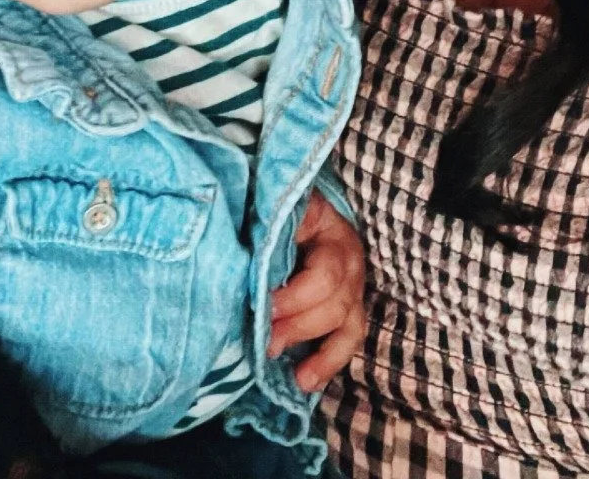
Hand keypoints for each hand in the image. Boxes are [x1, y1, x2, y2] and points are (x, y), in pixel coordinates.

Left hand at [267, 190, 365, 392]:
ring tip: (294, 373)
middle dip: (299, 323)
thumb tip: (236, 272)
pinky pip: (350, 338)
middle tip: (266, 341)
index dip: (294, 295)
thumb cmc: (264, 209)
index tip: (262, 308)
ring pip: (347, 320)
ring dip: (318, 349)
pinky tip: (306, 381)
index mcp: (325, 223)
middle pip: (336, 297)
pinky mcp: (349, 306)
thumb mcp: (262, 211)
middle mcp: (346, 252)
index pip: (323, 269)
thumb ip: (257, 236)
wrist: (281, 208)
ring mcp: (352, 280)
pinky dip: (330, 362)